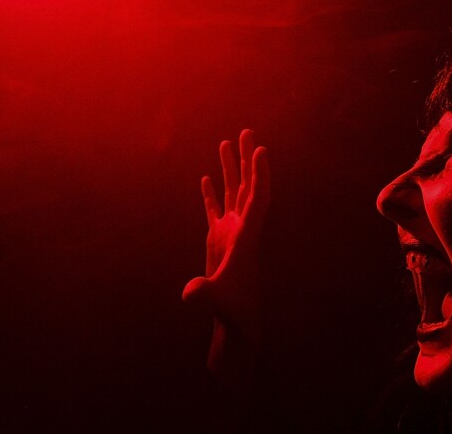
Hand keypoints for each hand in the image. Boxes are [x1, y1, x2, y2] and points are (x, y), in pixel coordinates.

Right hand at [182, 129, 269, 380]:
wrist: (238, 320)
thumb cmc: (233, 311)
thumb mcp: (217, 300)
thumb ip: (205, 294)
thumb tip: (190, 294)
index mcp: (247, 236)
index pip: (257, 200)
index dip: (260, 176)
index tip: (262, 152)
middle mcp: (242, 229)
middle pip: (247, 186)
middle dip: (248, 160)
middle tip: (248, 132)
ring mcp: (230, 232)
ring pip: (233, 192)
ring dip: (231, 168)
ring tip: (227, 142)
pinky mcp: (218, 241)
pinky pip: (215, 209)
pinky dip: (211, 193)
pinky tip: (206, 177)